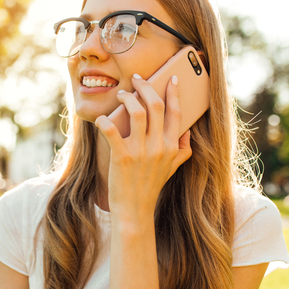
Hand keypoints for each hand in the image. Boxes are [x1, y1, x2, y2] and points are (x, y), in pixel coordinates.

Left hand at [94, 74, 192, 220]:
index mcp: (171, 147)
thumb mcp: (172, 169)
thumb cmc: (150, 187)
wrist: (134, 211)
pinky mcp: (122, 157)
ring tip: (122, 94)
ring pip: (136, 111)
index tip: (171, 78)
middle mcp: (158, 146)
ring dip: (128, 98)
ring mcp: (140, 151)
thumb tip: (187, 134)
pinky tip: (101, 119)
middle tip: (137, 78)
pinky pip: (112, 130)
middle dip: (146, 86)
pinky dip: (105, 121)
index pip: (175, 112)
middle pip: (155, 105)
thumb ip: (182, 151)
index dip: (174, 92)